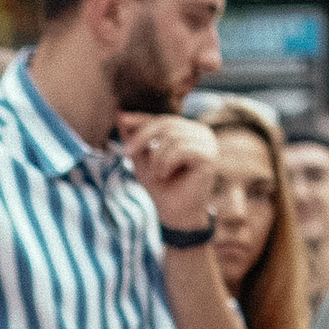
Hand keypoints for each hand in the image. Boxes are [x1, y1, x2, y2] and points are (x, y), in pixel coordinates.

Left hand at [119, 111, 222, 230]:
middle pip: (166, 123)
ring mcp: (208, 143)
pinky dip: (166, 162)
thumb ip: (134, 137)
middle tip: (127, 153)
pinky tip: (164, 175)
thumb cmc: (162, 188)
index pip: (162, 119)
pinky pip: (181, 148)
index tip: (119, 118)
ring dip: (156, 156)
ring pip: (173, 136)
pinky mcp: (209, 156)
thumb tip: (119, 114)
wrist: (175, 215)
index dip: (140, 119)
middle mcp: (201, 133)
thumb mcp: (142, 158)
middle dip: (142, 137)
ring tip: (154, 174)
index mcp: (188, 130)